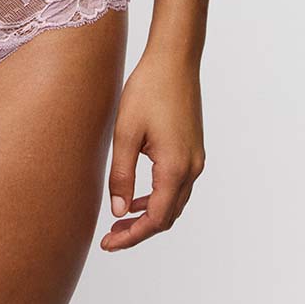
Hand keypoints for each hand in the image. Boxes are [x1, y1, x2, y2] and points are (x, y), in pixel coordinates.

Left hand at [100, 54, 205, 250]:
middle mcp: (191, 167)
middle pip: (168, 216)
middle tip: (111, 236)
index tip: (109, 244)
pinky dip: (158, 197)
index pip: (156, 219)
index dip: (132, 236)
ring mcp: (195, 158)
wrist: (174, 59)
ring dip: (149, 215)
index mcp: (175, 167)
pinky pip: (177, 185)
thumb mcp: (126, 132)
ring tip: (121, 219)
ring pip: (174, 202)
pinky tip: (137, 195)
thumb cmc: (148, 89)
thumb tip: (119, 212)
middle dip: (140, 230)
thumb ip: (121, 175)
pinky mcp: (192, 149)